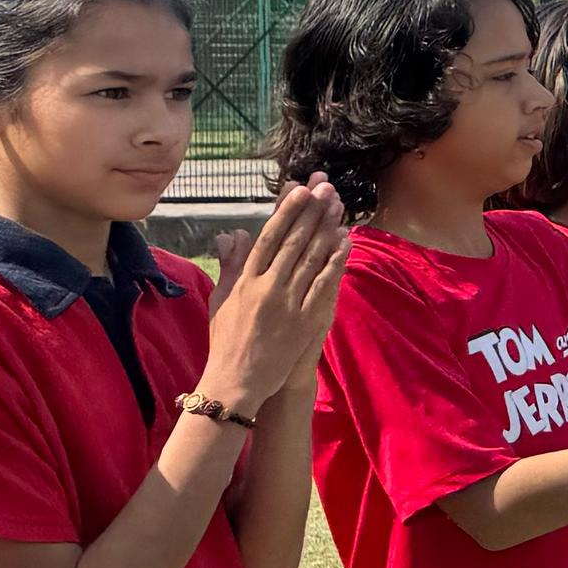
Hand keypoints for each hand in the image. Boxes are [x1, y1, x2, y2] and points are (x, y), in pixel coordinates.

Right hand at [204, 180, 348, 404]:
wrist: (237, 380)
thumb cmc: (226, 340)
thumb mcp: (222, 299)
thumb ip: (230, 265)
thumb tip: (231, 233)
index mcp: (245, 280)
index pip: (269, 237)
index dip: (285, 211)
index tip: (298, 189)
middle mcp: (268, 287)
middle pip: (294, 242)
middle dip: (311, 212)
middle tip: (325, 187)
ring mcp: (289, 303)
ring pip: (312, 259)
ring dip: (327, 230)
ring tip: (338, 206)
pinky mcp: (306, 320)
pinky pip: (325, 285)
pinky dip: (336, 262)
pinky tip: (345, 243)